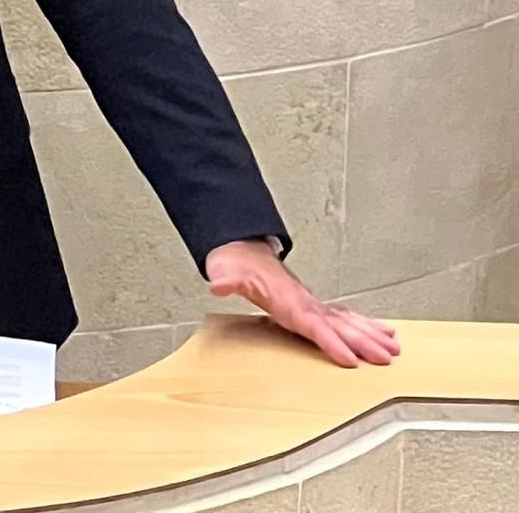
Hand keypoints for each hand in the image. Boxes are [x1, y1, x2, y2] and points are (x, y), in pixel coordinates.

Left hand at [205, 239, 399, 367]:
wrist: (242, 253)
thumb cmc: (238, 267)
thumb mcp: (227, 273)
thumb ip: (226, 280)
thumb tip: (218, 283)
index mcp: (287, 301)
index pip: (313, 325)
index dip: (331, 342)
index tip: (350, 358)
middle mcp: (306, 303)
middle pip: (339, 325)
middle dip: (364, 342)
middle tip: (387, 358)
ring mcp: (313, 304)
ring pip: (348, 321)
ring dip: (371, 335)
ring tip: (395, 348)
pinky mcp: (315, 306)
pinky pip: (345, 316)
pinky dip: (365, 325)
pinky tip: (382, 332)